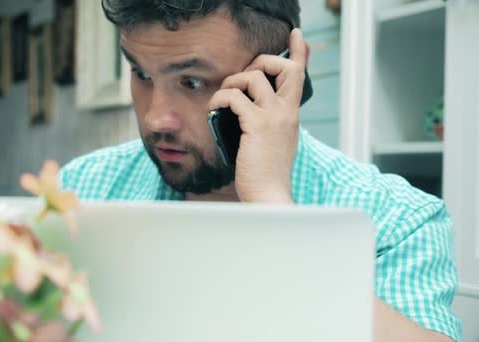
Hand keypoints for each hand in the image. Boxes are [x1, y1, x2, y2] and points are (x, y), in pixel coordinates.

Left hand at [208, 29, 309, 202]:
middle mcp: (287, 112)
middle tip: (242, 78)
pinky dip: (220, 98)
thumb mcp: (274, 143)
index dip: (299, 52)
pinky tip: (213, 109)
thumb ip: (269, 124)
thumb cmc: (267, 174)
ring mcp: (274, 117)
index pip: (300, 77)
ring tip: (222, 97)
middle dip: (260, 62)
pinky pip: (234, 97)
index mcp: (291, 115)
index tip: (296, 36)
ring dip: (232, 81)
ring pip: (254, 77)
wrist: (269, 195)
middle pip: (282, 67)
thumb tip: (247, 111)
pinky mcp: (257, 125)